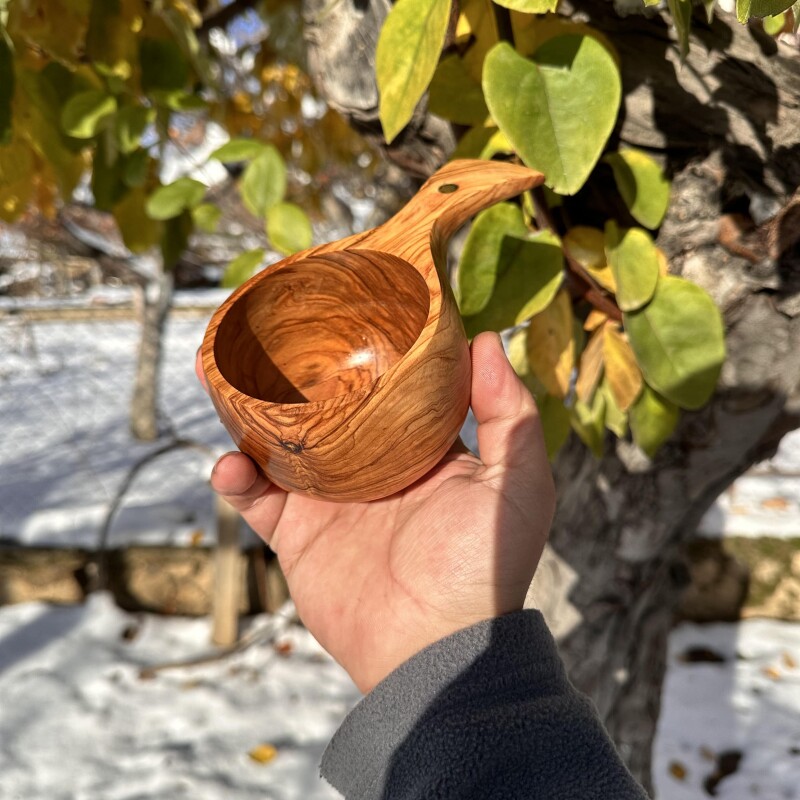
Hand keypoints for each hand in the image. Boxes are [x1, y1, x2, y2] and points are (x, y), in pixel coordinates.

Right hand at [197, 332, 554, 692]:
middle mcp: (374, 471)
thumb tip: (485, 340)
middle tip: (277, 335)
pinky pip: (256, 499)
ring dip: (255, 414)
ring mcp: (332, 501)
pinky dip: (235, 477)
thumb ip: (510, 414)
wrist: (432, 650)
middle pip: (330, 410)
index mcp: (423, 454)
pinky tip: (231, 460)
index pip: (395, 391)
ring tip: (232, 379)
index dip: (377, 354)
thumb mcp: (516, 484)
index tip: (354, 310)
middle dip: (304, 376)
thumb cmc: (482, 569)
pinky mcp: (298, 535)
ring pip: (284, 444)